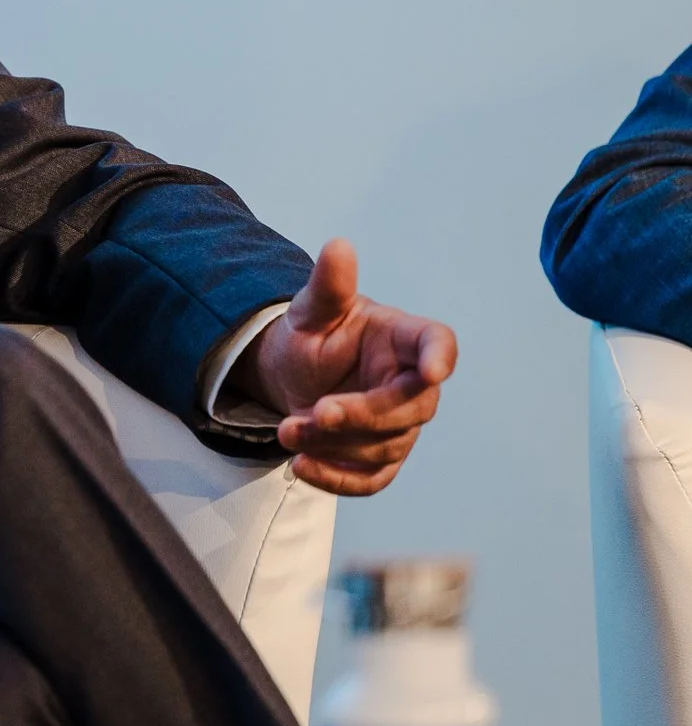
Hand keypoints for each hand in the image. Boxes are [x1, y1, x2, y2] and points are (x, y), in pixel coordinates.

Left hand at [238, 239, 457, 495]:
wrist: (295, 372)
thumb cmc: (315, 334)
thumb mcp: (311, 310)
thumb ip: (327, 286)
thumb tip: (337, 246)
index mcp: (402, 338)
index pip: (436, 342)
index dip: (439, 356)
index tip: (433, 370)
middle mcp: (411, 382)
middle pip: (410, 407)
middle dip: (362, 415)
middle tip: (314, 414)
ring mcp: (400, 424)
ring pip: (385, 445)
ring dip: (335, 444)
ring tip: (287, 431)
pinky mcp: (381, 457)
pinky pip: (372, 478)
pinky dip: (339, 479)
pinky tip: (302, 468)